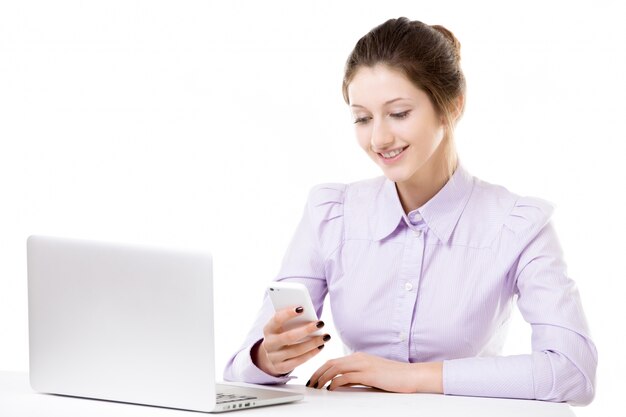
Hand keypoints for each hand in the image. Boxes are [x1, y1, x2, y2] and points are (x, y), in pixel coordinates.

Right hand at [252, 306, 330, 376]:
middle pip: (289, 337)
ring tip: (326, 336)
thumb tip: (310, 316)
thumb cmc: (282, 334)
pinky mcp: (280, 368)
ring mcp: (274, 357)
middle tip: (321, 323)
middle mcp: (269, 344)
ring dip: (313, 343)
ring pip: (296, 351)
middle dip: (306, 330)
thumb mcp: (282, 327)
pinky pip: (298, 362)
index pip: (277, 319)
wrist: (272, 355)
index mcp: (268, 329)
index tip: (302, 308)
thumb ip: (292, 321)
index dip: (288, 313)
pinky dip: (311, 354)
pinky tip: (320, 347)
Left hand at [307, 352, 442, 392]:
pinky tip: (330, 388)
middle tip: (310, 384)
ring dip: (322, 378)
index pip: (333, 361)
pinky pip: (346, 377)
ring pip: (335, 368)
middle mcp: (359, 358)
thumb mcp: (372, 375)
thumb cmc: (395, 377)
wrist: (413, 375)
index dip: (320, 369)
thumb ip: (356, 376)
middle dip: (317, 373)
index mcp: (359, 357)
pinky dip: (335, 382)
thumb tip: (340, 384)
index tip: (313, 378)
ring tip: (316, 387)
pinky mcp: (368, 374)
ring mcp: (364, 364)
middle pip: (330, 363)